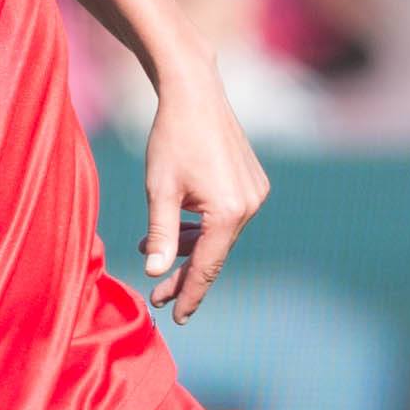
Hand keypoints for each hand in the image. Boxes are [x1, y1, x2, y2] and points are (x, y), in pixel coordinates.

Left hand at [140, 70, 267, 316]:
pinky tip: (179, 229)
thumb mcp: (159, 190)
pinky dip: (204, 228)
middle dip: (185, 275)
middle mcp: (250, 206)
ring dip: (192, 249)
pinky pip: (227, 217)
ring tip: (157, 254)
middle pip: (215, 254)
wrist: (194, 92)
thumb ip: (159, 235)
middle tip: (158, 295)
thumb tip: (154, 273)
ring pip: (220, 236)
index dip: (189, 295)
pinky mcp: (253, 182)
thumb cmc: (171, 138)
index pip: (207, 268)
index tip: (176, 318)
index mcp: (228, 212)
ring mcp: (255, 193)